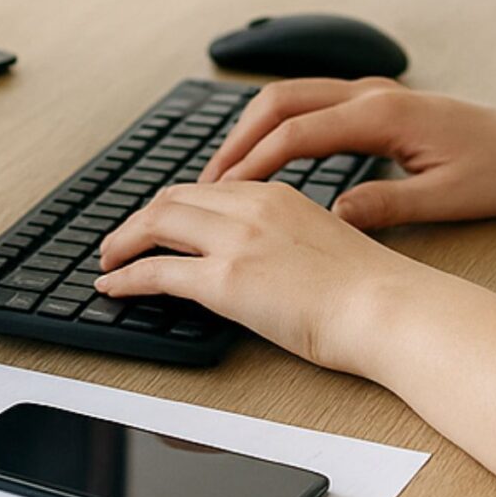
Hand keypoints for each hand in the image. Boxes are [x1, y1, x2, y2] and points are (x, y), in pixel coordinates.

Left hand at [93, 181, 430, 373]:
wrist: (388, 307)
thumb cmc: (372, 289)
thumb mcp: (325, 240)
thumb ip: (288, 237)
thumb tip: (267, 260)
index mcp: (277, 194)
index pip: (207, 189)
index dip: (172, 205)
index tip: (157, 222)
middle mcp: (251, 206)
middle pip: (172, 198)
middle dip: (138, 219)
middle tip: (120, 240)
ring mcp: (236, 241)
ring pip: (155, 224)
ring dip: (122, 242)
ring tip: (107, 261)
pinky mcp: (225, 281)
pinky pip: (156, 272)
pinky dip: (125, 278)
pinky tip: (113, 287)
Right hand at [199, 78, 495, 228]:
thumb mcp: (447, 200)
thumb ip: (387, 205)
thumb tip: (333, 215)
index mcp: (384, 114)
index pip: (298, 132)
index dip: (254, 161)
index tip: (222, 192)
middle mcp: (371, 93)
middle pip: (280, 100)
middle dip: (237, 138)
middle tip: (205, 182)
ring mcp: (371, 93)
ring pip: (290, 96)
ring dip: (252, 129)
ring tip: (224, 172)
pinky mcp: (375, 103)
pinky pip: (310, 104)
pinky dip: (277, 125)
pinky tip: (265, 158)